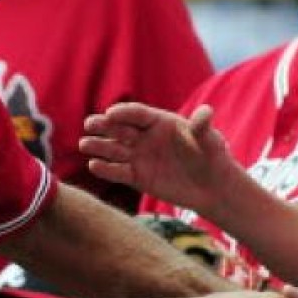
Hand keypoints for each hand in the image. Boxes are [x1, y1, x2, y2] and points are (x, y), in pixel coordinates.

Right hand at [80, 103, 235, 214]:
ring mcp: (140, 157)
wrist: (212, 186)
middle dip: (105, 126)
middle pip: (121, 129)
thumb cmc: (212, 156)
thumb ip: (202, 127)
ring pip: (115, 149)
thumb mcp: (209, 140)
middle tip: (90, 124)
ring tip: (85, 144)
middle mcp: (145, 137)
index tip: (111, 113)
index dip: (124, 112)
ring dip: (99, 146)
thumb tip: (206, 112)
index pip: (137, 114)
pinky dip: (106, 169)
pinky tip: (94, 166)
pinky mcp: (137, 177)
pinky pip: (118, 172)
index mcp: (160, 122)